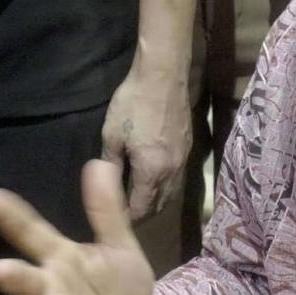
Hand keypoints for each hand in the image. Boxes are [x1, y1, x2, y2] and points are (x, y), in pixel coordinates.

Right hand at [0, 160, 160, 294]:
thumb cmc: (121, 286)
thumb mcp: (119, 246)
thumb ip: (107, 210)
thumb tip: (99, 163)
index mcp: (61, 255)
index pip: (31, 231)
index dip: (10, 214)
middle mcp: (48, 281)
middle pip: (23, 270)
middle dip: (8, 267)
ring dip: (16, 289)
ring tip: (1, 274)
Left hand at [101, 61, 191, 219]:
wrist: (163, 75)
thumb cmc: (133, 104)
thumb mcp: (112, 135)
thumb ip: (110, 164)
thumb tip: (106, 183)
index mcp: (152, 172)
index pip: (141, 208)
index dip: (127, 218)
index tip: (114, 219)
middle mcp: (173, 171)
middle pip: (160, 205)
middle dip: (143, 214)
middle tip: (125, 214)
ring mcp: (184, 159)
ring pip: (172, 193)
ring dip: (156, 201)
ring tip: (139, 200)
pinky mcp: (189, 147)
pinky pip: (177, 178)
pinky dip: (165, 186)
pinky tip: (154, 179)